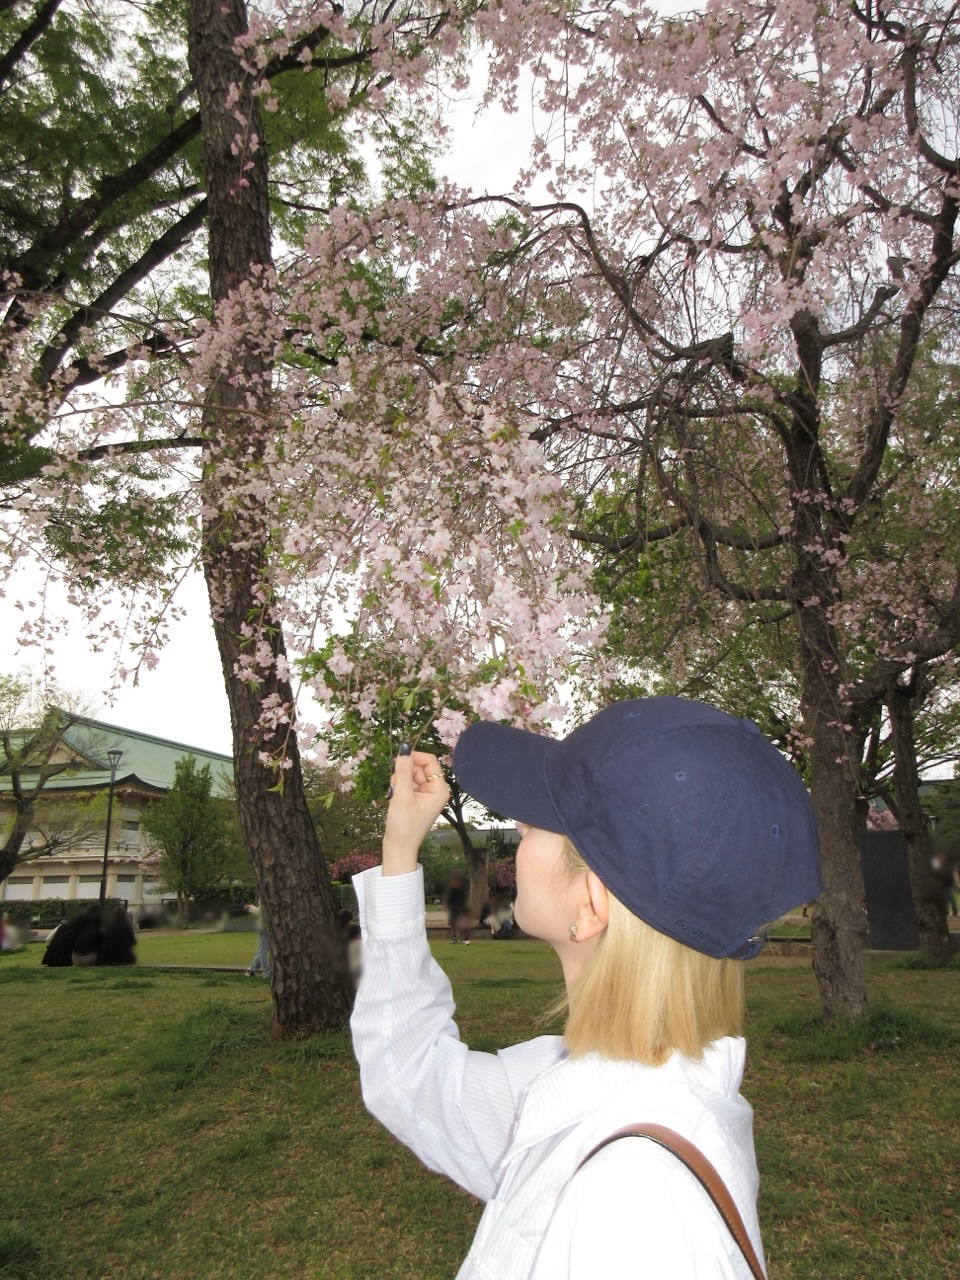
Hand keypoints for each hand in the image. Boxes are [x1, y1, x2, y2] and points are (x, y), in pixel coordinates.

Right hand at [382, 749, 449, 875]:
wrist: (398, 848)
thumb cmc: (403, 825)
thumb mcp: (402, 795)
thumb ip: (403, 770)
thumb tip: (404, 748)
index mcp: (439, 789)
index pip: (430, 761)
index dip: (414, 757)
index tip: (398, 760)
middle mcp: (435, 790)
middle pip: (419, 767)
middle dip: (404, 771)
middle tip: (395, 785)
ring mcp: (425, 795)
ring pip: (410, 774)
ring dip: (399, 780)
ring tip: (394, 795)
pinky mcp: (415, 799)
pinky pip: (406, 783)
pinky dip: (398, 787)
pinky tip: (394, 798)